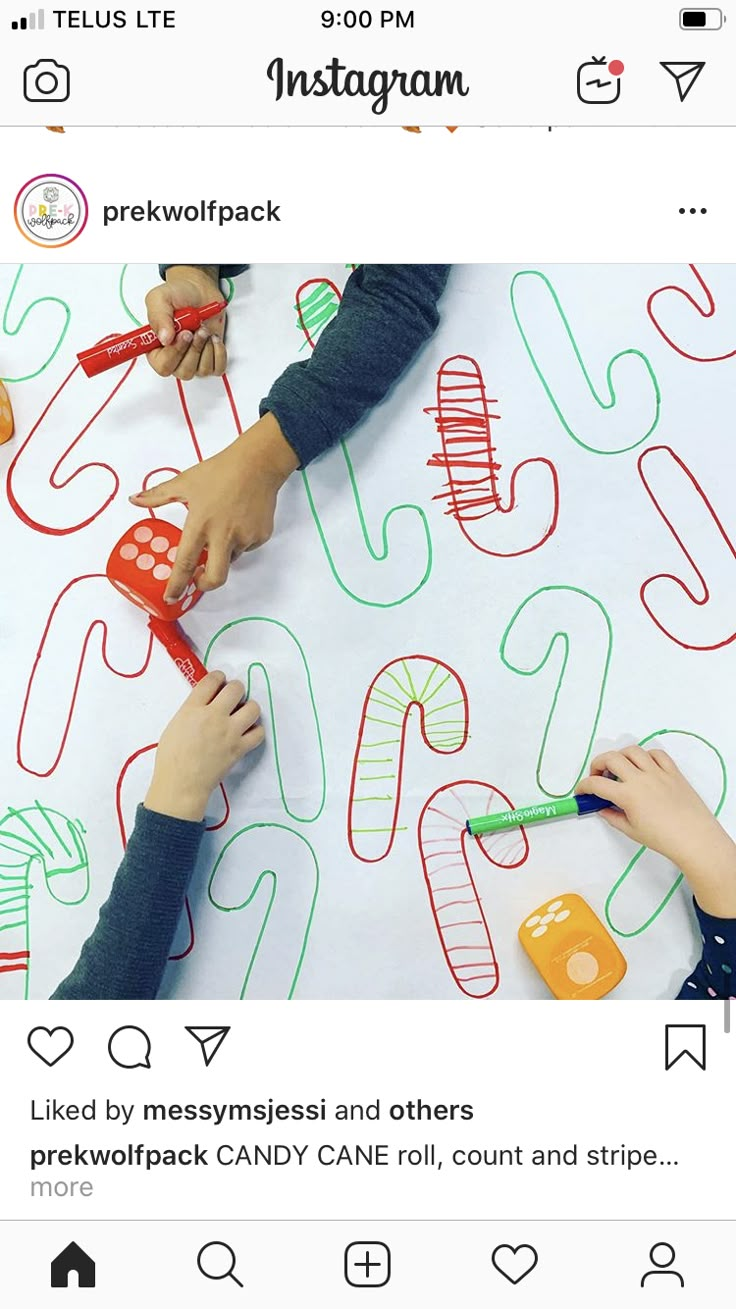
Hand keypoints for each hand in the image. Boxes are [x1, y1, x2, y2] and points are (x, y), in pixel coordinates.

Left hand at [129, 412, 299, 599]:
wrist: (257, 463)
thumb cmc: (220, 471)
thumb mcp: (184, 482)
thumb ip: (157, 495)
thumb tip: (135, 500)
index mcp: (200, 524)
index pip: (185, 563)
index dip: (176, 584)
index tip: (170, 597)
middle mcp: (223, 535)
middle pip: (216, 578)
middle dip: (205, 585)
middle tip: (198, 579)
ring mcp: (245, 537)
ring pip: (231, 558)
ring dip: (223, 553)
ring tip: (222, 526)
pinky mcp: (261, 536)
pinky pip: (247, 547)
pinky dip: (240, 540)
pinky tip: (239, 519)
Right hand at [144, 672, 263, 821]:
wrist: (181, 784)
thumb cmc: (171, 757)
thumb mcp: (174, 725)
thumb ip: (191, 710)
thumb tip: (207, 702)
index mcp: (193, 708)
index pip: (212, 680)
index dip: (218, 677)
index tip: (220, 682)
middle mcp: (214, 716)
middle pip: (236, 688)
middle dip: (236, 689)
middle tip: (232, 697)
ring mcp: (229, 732)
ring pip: (253, 708)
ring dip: (249, 708)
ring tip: (242, 714)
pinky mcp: (240, 748)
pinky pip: (259, 732)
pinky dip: (255, 731)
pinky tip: (247, 733)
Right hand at [145, 265, 226, 379]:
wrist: (199, 291)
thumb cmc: (178, 295)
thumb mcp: (160, 298)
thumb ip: (158, 317)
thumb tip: (164, 339)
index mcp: (156, 348)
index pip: (163, 366)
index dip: (173, 354)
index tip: (183, 334)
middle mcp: (174, 358)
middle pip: (183, 372)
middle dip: (193, 350)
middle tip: (196, 329)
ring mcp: (194, 361)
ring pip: (200, 371)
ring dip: (206, 348)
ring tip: (204, 329)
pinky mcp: (211, 359)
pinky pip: (217, 368)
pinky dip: (219, 353)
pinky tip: (214, 338)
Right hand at [576, 746, 735, 916]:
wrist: (694, 837)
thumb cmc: (663, 838)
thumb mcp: (631, 831)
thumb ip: (613, 816)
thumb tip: (602, 808)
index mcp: (628, 795)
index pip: (596, 784)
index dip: (584, 786)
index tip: (582, 791)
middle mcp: (641, 778)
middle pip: (611, 758)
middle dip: (598, 764)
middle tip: (598, 776)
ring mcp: (658, 772)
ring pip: (633, 751)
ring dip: (621, 756)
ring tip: (620, 768)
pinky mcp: (673, 771)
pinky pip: (657, 754)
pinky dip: (646, 756)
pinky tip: (644, 766)